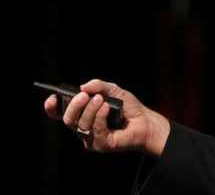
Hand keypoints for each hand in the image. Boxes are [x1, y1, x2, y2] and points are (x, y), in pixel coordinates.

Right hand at [44, 79, 169, 156]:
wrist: (145, 121)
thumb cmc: (128, 107)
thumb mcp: (113, 90)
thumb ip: (99, 86)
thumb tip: (83, 87)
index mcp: (81, 115)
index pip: (60, 114)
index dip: (53, 108)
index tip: (53, 98)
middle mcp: (83, 128)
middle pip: (69, 119)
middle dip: (74, 106)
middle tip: (84, 96)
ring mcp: (91, 138)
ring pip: (81, 125)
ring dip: (90, 110)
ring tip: (101, 100)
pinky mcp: (101, 145)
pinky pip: (95, 131)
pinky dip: (100, 117)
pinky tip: (106, 108)